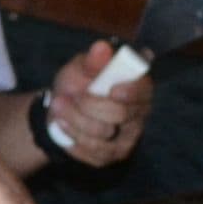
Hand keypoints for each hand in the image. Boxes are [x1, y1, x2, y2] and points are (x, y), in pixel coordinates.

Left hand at [46, 42, 151, 166]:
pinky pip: (91, 152)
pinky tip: (61, 124)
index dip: (131, 92)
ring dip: (74, 119)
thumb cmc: (78, 84)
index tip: (113, 90)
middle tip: (69, 95)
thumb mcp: (81, 68)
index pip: (144, 91)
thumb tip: (101, 47)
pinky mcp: (111, 156)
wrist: (62, 109)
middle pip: (120, 114)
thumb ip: (93, 61)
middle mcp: (138, 114)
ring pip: (102, 135)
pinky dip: (72, 136)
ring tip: (59, 106)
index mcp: (138, 87)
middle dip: (89, 105)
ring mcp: (127, 138)